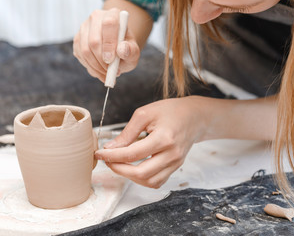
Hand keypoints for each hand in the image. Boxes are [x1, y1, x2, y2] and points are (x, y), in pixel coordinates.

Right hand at [73, 8, 139, 81]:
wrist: (116, 49)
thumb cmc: (126, 49)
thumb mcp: (133, 51)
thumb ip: (131, 51)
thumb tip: (122, 50)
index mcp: (113, 14)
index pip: (109, 24)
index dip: (109, 43)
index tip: (111, 61)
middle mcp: (96, 17)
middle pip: (94, 40)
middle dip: (102, 61)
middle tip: (112, 72)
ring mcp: (84, 27)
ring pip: (85, 50)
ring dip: (96, 67)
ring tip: (108, 73)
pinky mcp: (77, 39)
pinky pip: (80, 56)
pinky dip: (91, 68)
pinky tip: (100, 71)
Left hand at [95, 96, 209, 187]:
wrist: (194, 117)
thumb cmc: (170, 111)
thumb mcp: (145, 114)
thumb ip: (127, 133)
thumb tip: (111, 148)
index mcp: (164, 138)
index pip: (133, 154)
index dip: (112, 156)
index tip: (99, 154)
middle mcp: (172, 154)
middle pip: (141, 173)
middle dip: (118, 169)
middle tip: (107, 160)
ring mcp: (175, 163)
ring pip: (149, 181)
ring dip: (129, 177)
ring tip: (118, 164)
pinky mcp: (175, 167)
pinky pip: (156, 181)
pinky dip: (142, 179)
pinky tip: (133, 168)